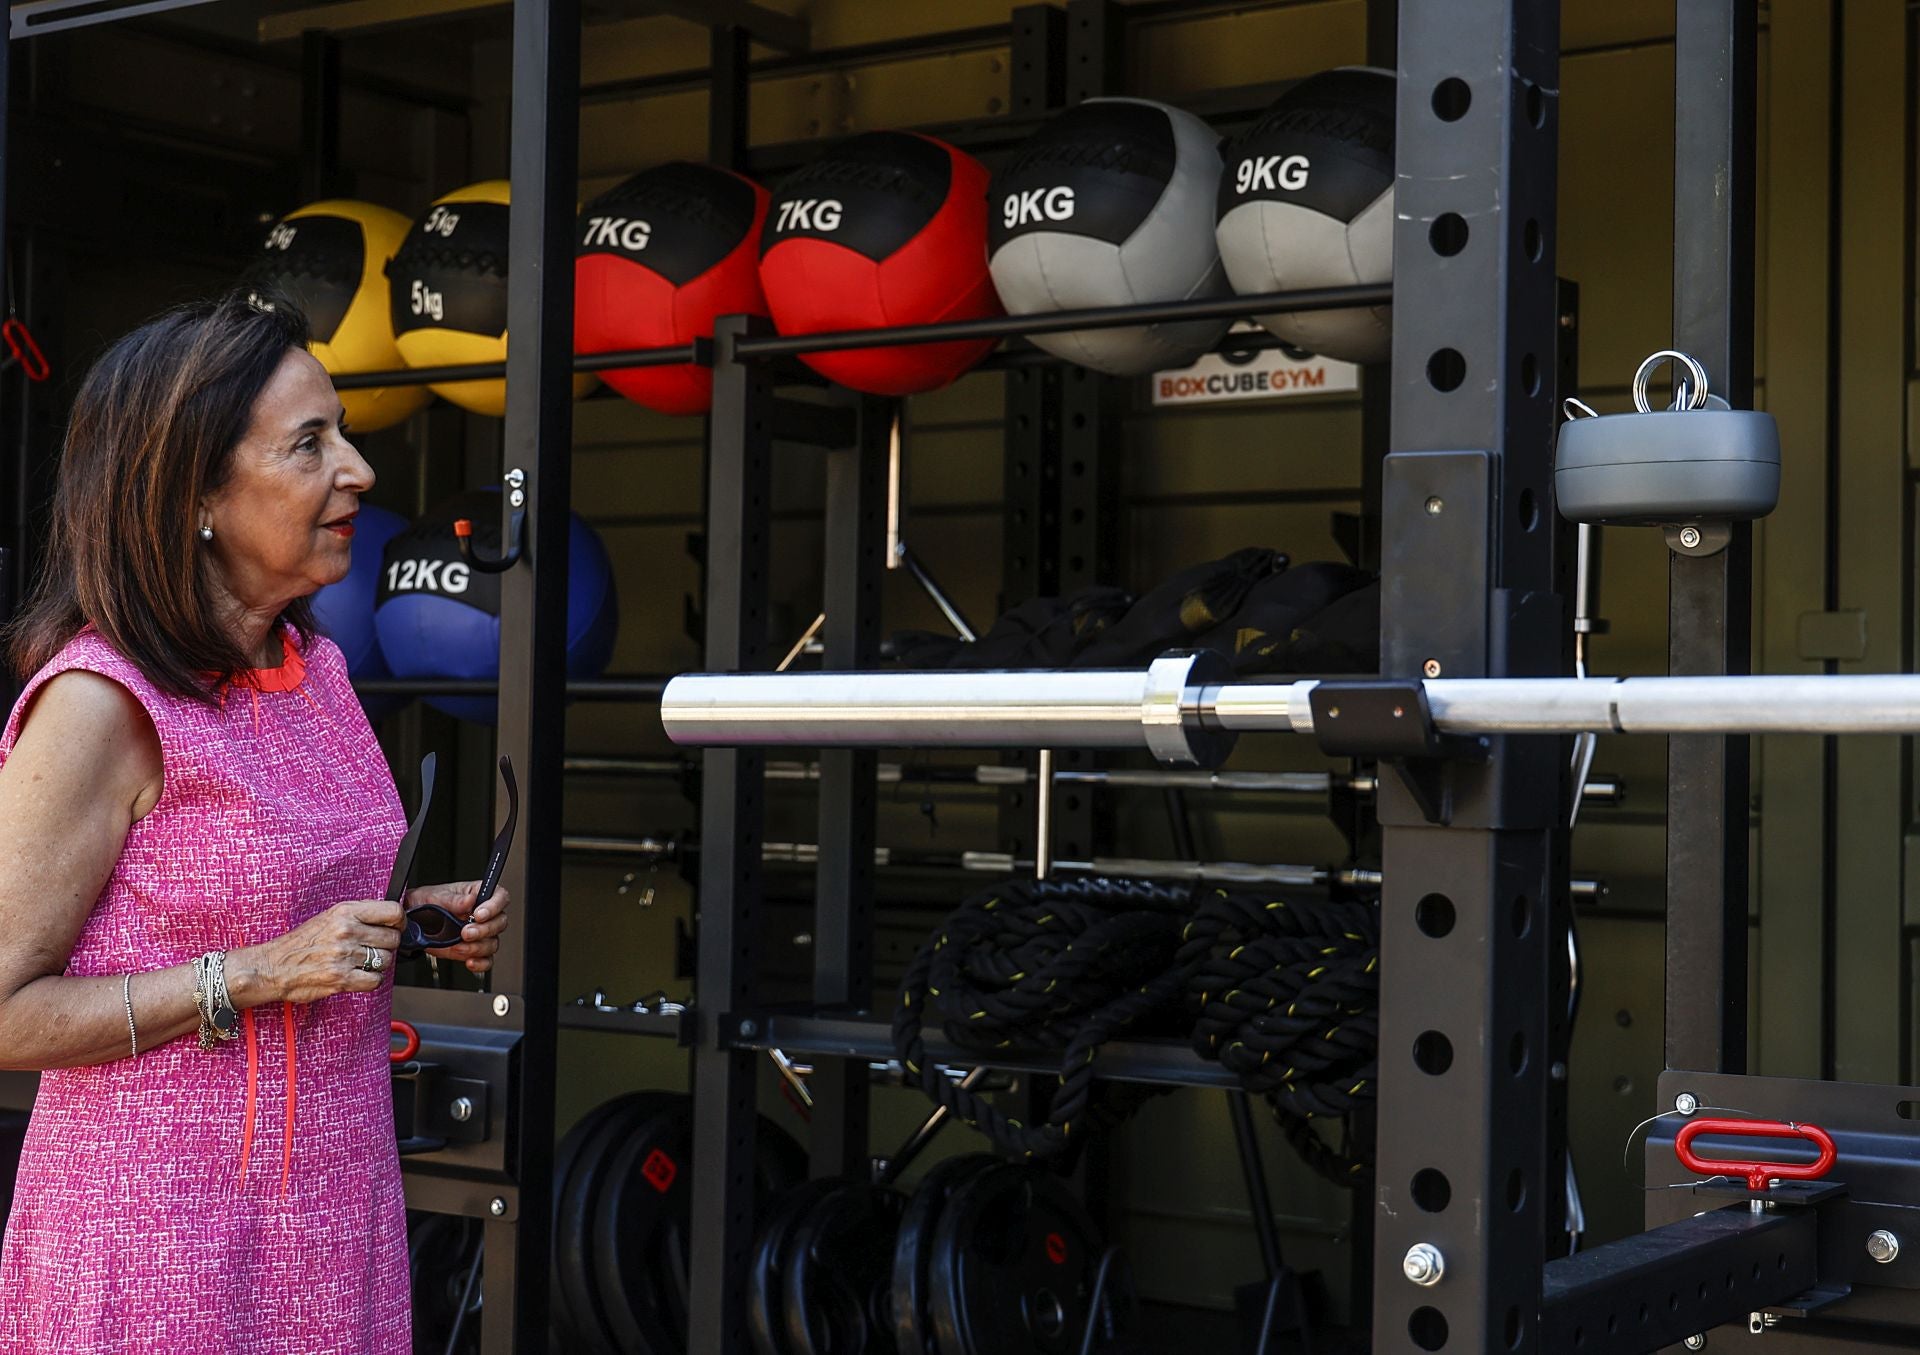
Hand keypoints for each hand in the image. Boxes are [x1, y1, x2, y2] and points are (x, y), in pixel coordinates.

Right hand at [230, 899, 403, 1005]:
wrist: (272, 966)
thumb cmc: (301, 943)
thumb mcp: (329, 917)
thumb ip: (358, 915)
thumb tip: (391, 917)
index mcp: (345, 912)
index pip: (392, 911)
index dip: (400, 922)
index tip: (396, 927)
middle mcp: (346, 931)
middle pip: (392, 939)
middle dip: (387, 946)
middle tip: (372, 949)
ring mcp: (344, 955)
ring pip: (385, 961)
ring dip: (377, 964)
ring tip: (359, 963)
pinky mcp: (341, 978)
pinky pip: (375, 980)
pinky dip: (370, 981)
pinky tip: (357, 976)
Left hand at [406, 880, 511, 974]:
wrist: (415, 922)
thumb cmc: (428, 903)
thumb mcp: (437, 896)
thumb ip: (453, 899)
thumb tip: (469, 900)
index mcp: (479, 894)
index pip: (499, 897)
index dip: (494, 907)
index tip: (479, 915)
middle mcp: (485, 914)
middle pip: (499, 922)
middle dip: (484, 930)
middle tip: (465, 933)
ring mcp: (481, 934)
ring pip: (493, 943)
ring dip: (478, 947)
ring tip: (459, 947)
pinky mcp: (474, 950)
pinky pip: (486, 960)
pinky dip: (480, 963)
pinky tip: (469, 962)